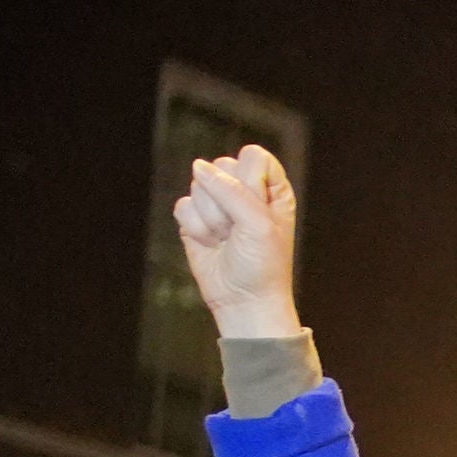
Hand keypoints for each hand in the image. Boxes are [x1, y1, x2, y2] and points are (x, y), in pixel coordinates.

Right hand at [172, 145, 302, 338]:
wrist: (243, 300)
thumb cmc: (262, 265)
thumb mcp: (259, 224)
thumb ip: (231, 191)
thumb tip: (198, 167)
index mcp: (272, 189)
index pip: (254, 156)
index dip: (250, 179)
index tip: (257, 207)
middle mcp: (245, 191)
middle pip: (221, 166)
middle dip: (227, 201)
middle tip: (240, 230)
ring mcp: (218, 204)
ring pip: (199, 185)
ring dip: (212, 218)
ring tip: (228, 239)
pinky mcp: (195, 219)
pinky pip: (183, 206)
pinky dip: (195, 228)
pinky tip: (211, 244)